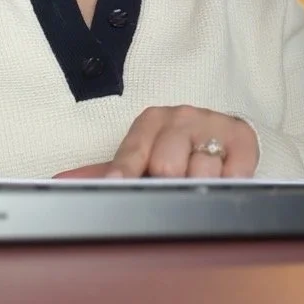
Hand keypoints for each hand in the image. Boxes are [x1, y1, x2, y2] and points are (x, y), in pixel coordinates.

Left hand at [55, 106, 258, 178]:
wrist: (223, 136)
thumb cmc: (175, 148)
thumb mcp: (142, 156)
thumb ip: (103, 172)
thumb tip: (60, 183)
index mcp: (150, 121)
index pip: (133, 153)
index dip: (124, 174)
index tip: (116, 187)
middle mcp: (180, 117)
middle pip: (167, 166)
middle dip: (169, 184)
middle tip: (173, 185)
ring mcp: (212, 125)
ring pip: (201, 173)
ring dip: (199, 187)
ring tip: (197, 181)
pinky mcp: (243, 139)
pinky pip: (234, 176)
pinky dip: (227, 185)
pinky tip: (221, 178)